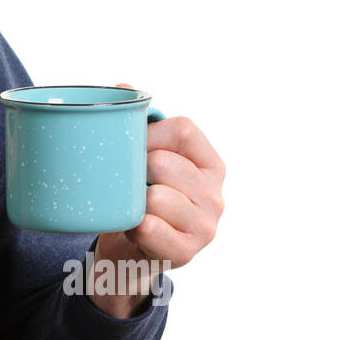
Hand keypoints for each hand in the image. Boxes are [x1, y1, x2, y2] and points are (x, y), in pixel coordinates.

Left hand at [89, 82, 225, 317]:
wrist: (129, 254)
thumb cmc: (137, 198)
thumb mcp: (142, 160)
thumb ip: (136, 122)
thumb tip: (122, 85)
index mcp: (210, 164)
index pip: (183, 130)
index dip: (148, 133)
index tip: (127, 145)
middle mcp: (216, 194)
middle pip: (165, 162)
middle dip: (134, 169)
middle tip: (124, 181)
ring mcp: (207, 226)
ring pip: (155, 197)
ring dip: (131, 201)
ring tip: (130, 207)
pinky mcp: (188, 253)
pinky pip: (150, 227)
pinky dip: (133, 225)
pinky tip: (133, 227)